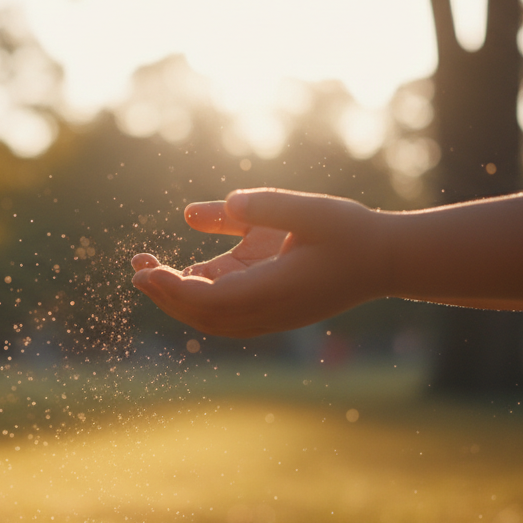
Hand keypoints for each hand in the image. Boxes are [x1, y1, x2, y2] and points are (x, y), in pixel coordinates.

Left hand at [131, 188, 390, 336]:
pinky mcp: (270, 309)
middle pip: (203, 315)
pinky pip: (225, 311)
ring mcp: (269, 315)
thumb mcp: (313, 211)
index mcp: (275, 291)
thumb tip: (223, 204)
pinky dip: (198, 297)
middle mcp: (268, 311)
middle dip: (165, 293)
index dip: (173, 289)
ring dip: (177, 297)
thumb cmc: (351, 232)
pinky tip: (180, 274)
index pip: (211, 300)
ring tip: (148, 269)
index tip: (146, 273)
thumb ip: (267, 207)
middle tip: (137, 267)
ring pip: (211, 318)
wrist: (386, 260)